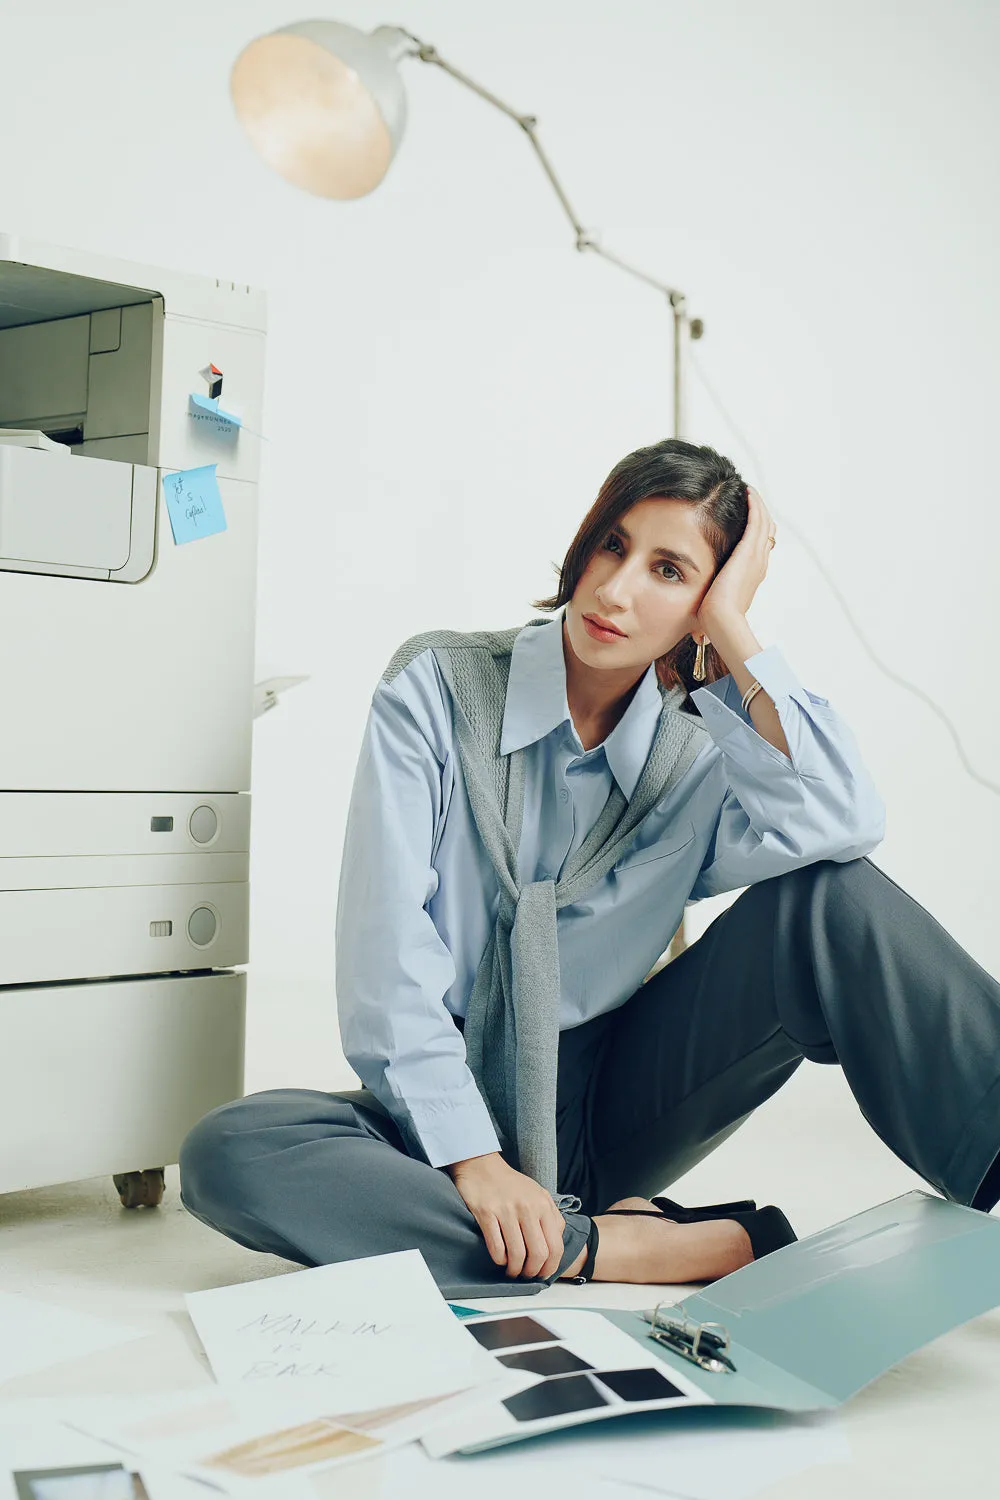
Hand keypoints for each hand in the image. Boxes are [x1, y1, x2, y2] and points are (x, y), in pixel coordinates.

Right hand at [446, 1152, 566, 1279]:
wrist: (482, 1165)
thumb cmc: (511, 1184)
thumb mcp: (538, 1193)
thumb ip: (552, 1215)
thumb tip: (558, 1240)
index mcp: (543, 1205)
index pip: (556, 1246)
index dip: (550, 1267)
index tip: (543, 1274)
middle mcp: (527, 1208)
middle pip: (538, 1254)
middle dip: (533, 1271)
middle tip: (526, 1275)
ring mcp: (506, 1210)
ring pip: (517, 1254)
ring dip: (515, 1270)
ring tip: (512, 1271)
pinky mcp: (486, 1213)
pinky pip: (496, 1247)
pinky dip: (499, 1260)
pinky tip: (500, 1258)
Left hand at [696, 485, 775, 633]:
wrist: (721, 620)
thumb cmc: (713, 620)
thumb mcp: (712, 609)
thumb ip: (707, 606)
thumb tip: (697, 630)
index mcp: (751, 576)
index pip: (758, 547)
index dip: (754, 531)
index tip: (743, 518)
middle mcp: (759, 563)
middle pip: (765, 531)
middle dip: (758, 514)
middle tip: (748, 497)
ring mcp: (756, 556)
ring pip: (764, 522)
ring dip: (757, 505)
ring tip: (748, 490)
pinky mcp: (750, 549)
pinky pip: (757, 519)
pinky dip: (755, 504)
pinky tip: (747, 491)